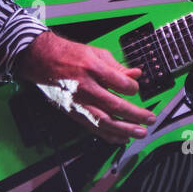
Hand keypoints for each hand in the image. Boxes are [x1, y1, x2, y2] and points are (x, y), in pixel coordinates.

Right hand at [11, 31, 155, 143]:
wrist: (42, 61)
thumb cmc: (70, 55)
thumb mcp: (95, 53)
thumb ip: (117, 66)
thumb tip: (136, 74)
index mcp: (92, 68)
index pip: (120, 83)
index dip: (133, 88)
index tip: (137, 89)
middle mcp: (85, 87)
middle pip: (114, 105)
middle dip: (135, 114)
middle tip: (150, 119)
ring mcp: (78, 102)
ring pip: (104, 121)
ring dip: (124, 129)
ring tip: (140, 133)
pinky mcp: (73, 112)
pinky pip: (93, 128)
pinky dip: (109, 135)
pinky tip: (122, 138)